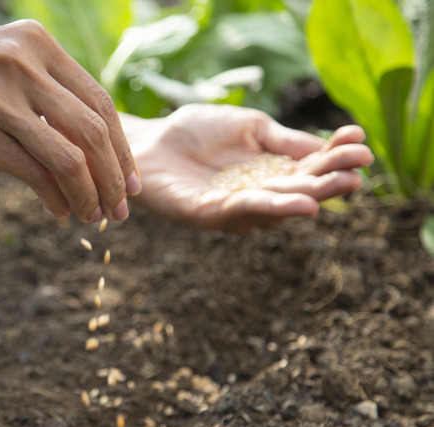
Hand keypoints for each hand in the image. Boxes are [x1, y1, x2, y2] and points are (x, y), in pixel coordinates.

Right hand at [0, 20, 139, 221]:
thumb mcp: (1, 63)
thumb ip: (46, 89)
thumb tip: (94, 143)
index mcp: (34, 42)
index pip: (98, 99)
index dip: (121, 146)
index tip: (129, 179)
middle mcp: (20, 63)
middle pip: (92, 129)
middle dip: (114, 177)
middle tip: (122, 208)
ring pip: (68, 157)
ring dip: (89, 195)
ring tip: (95, 216)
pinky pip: (33, 173)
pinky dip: (55, 198)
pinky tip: (61, 211)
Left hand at [125, 104, 373, 233]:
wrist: (149, 140)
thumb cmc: (197, 131)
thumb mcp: (250, 127)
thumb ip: (283, 140)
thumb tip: (328, 146)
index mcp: (272, 172)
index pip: (311, 167)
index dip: (336, 156)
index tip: (360, 140)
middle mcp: (258, 195)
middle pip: (299, 192)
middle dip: (329, 181)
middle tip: (357, 171)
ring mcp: (233, 209)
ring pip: (274, 207)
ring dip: (303, 197)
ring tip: (331, 189)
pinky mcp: (205, 215)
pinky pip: (239, 212)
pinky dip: (268, 206)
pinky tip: (295, 203)